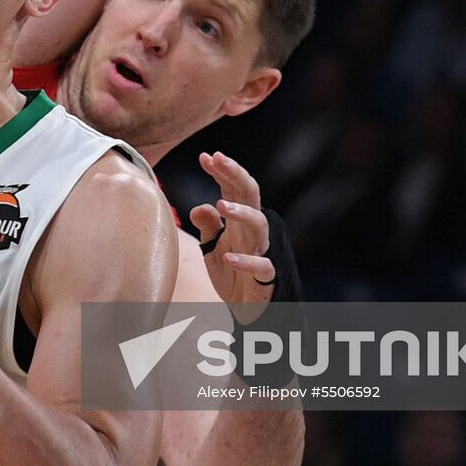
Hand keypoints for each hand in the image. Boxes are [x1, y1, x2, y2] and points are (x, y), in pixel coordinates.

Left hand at [189, 151, 274, 323]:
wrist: (249, 308)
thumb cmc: (232, 271)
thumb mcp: (212, 247)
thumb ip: (207, 226)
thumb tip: (199, 207)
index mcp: (239, 220)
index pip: (233, 188)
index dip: (222, 171)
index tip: (205, 156)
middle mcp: (252, 230)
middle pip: (250, 195)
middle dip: (235, 174)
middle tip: (219, 159)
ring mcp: (261, 251)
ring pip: (259, 225)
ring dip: (242, 213)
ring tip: (222, 206)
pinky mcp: (266, 276)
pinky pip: (261, 266)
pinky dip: (246, 261)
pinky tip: (229, 258)